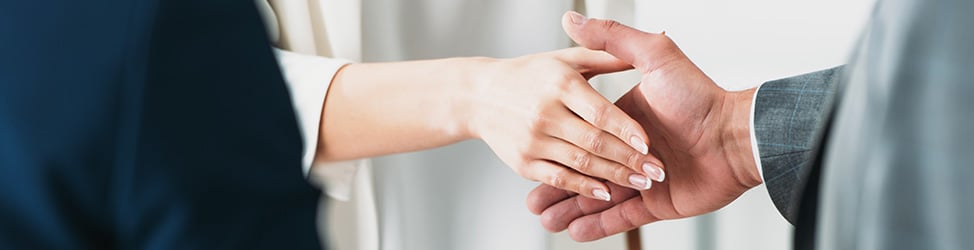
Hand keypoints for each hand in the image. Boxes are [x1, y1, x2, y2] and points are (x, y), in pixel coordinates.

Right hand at [467, 47, 666, 200]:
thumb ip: (606, 52)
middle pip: (594, 141)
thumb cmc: (525, 73)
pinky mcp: (523, 164)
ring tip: (641, 185)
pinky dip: (582, 189)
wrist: (473, 93)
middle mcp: (545, 112)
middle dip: (628, 158)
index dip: (626, 129)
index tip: (648, 143)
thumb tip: (647, 38)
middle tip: (656, 171)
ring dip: (613, 177)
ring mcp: (533, 140)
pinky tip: (604, 194)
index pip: (601, 111)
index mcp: (562, 83)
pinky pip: (558, 179)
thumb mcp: (564, 58)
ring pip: (580, 163)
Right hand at [525, 12, 762, 240]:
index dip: (556, 143)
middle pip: (583, 169)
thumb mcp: (654, 56)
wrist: (738, 137)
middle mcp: (629, 149)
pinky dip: (597, 226)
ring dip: (569, 208)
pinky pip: (621, 219)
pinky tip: (573, 231)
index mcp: (623, 118)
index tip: (529, 146)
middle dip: (556, 186)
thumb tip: (572, 17)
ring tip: (544, 219)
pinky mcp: (656, 204)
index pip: (581, 133)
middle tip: (530, 200)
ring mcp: (641, 178)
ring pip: (596, 196)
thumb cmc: (701, 96)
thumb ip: (613, 39)